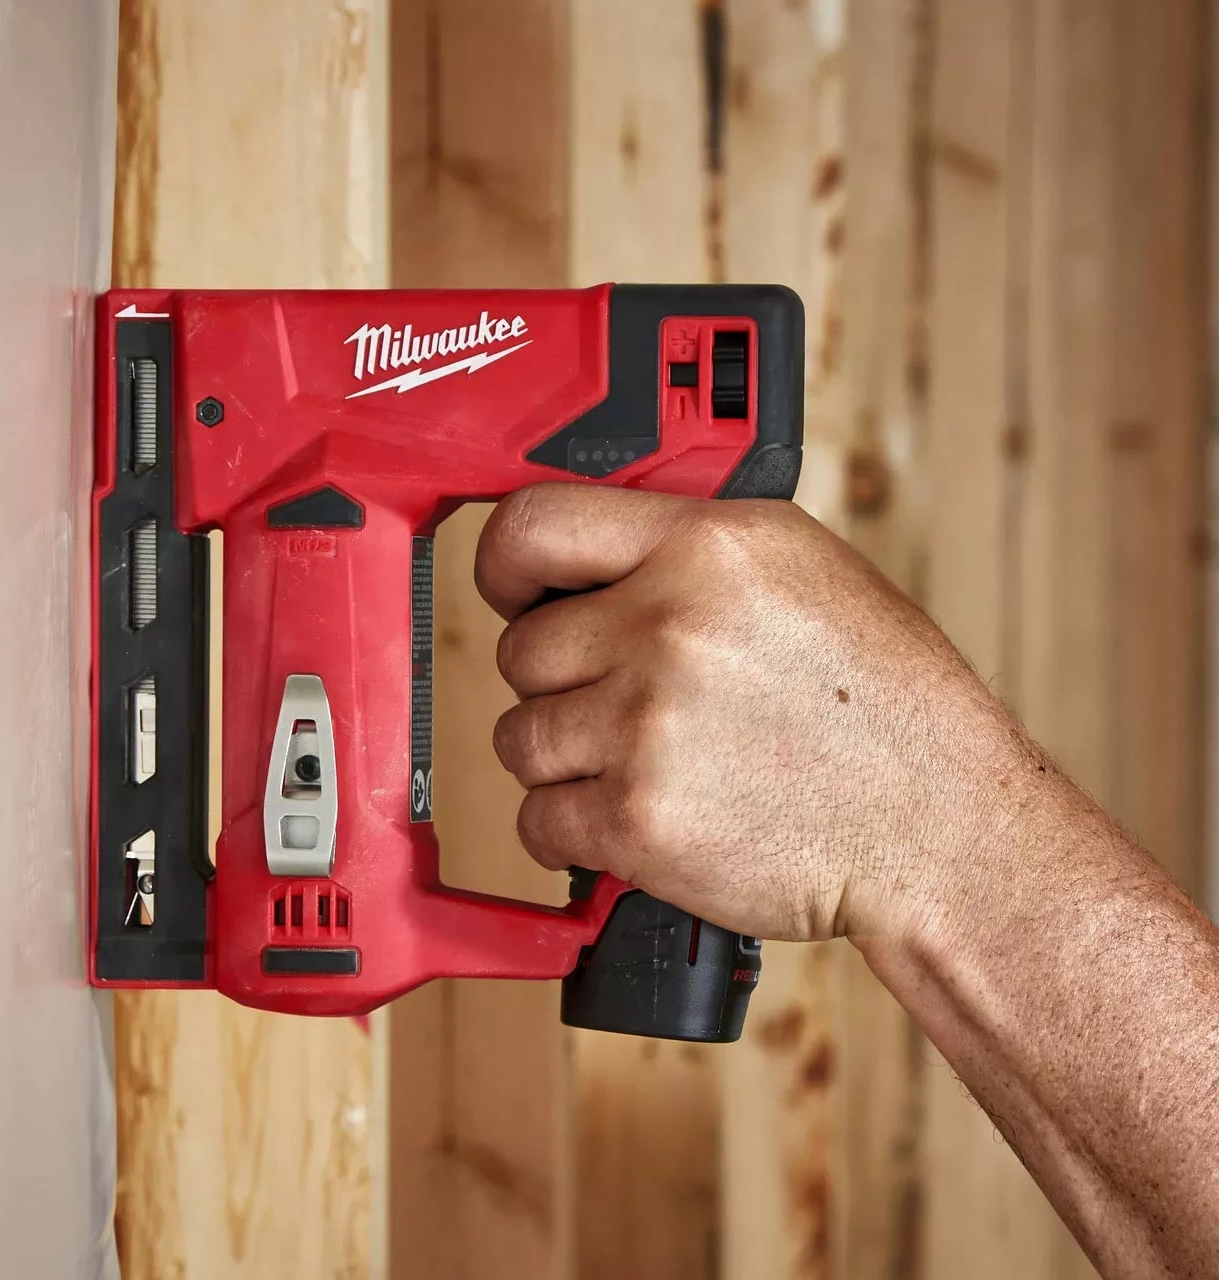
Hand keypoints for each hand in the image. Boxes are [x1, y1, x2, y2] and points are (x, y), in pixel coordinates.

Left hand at [475, 483, 1032, 943]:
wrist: (938, 825)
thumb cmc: (885, 705)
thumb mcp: (803, 572)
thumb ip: (687, 553)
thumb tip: (590, 564)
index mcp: (707, 547)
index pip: (533, 525)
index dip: (505, 566)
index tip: (510, 591)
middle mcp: (667, 625)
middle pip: (521, 650)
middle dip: (561, 683)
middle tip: (626, 704)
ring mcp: (646, 725)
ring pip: (521, 739)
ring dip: (566, 760)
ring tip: (646, 764)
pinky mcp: (636, 820)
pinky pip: (537, 821)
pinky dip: (572, 829)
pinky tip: (637, 816)